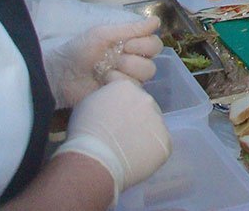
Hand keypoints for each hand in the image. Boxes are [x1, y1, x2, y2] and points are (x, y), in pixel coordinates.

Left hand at [43, 16, 162, 107]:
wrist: (60, 75)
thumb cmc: (79, 50)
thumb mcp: (103, 34)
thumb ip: (131, 28)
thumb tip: (157, 20)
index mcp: (131, 45)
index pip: (155, 44)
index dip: (145, 45)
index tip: (127, 45)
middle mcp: (133, 62)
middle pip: (153, 63)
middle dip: (133, 61)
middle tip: (114, 59)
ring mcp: (128, 80)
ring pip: (145, 78)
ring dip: (126, 72)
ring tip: (106, 73)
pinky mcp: (121, 95)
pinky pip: (134, 91)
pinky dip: (119, 84)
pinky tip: (104, 83)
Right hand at [56, 79, 170, 200]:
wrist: (94, 161)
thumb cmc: (83, 134)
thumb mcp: (87, 104)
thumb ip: (104, 97)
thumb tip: (110, 102)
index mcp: (126, 87)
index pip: (128, 93)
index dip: (119, 108)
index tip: (111, 120)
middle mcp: (147, 99)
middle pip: (143, 108)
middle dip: (134, 119)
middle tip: (120, 136)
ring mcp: (158, 120)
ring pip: (152, 127)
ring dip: (143, 135)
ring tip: (125, 151)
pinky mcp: (165, 141)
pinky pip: (158, 146)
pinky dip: (149, 153)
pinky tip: (134, 161)